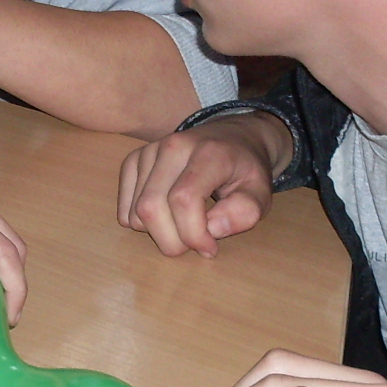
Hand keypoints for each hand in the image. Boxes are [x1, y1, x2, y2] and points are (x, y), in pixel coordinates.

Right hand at [117, 114, 288, 257]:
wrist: (233, 138)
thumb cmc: (245, 171)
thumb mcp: (261, 194)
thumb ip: (244, 213)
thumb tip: (211, 229)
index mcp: (208, 152)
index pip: (183, 199)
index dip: (193, 234)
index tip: (210, 248)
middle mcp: (173, 146)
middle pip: (151, 208)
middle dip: (172, 241)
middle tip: (195, 244)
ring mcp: (149, 151)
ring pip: (135, 212)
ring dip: (159, 234)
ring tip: (184, 227)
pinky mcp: (134, 160)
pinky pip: (125, 208)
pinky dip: (142, 224)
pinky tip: (166, 217)